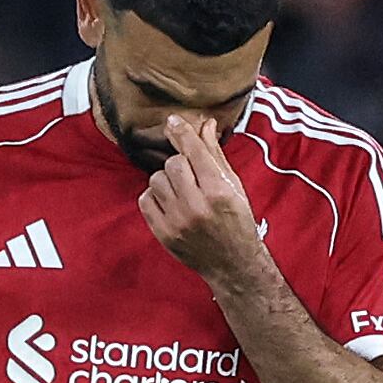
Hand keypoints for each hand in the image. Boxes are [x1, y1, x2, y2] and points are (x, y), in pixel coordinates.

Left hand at [137, 111, 266, 283]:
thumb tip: (205, 124)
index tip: (173, 120)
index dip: (183, 133)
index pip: (195, 153)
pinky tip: (170, 202)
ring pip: (156, 180)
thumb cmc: (237, 220)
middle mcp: (197, 206)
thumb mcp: (233, 186)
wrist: (232, 262)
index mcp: (219, 191)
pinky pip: (145, 200)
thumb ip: (215, 155)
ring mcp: (177, 221)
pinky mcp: (163, 233)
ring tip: (182, 190)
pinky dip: (154, 196)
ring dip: (166, 180)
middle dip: (180, 163)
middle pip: (173, 164)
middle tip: (190, 174)